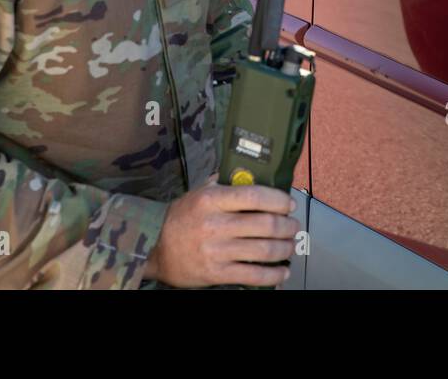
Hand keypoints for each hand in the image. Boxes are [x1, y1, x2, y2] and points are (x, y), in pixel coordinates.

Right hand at [144, 174, 298, 287]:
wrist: (154, 249)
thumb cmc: (181, 218)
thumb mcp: (197, 193)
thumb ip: (223, 183)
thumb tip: (250, 172)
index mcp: (212, 200)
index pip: (255, 195)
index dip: (279, 200)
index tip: (289, 204)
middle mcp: (216, 224)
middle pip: (266, 224)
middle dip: (287, 226)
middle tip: (293, 226)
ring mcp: (216, 250)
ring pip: (264, 250)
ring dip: (285, 248)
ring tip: (290, 245)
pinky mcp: (216, 273)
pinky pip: (253, 275)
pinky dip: (273, 275)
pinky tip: (282, 272)